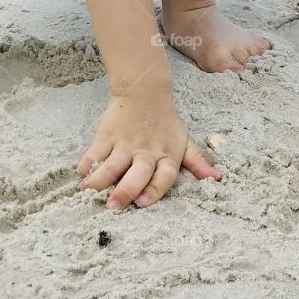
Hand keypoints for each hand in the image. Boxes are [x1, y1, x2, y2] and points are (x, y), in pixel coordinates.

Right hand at [77, 91, 221, 209]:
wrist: (144, 91)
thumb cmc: (166, 122)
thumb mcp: (185, 141)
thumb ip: (198, 162)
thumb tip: (217, 179)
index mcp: (166, 156)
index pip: (164, 176)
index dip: (154, 189)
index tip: (142, 203)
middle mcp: (145, 152)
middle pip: (137, 173)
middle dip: (125, 190)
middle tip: (114, 206)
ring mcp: (124, 144)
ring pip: (111, 165)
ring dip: (100, 180)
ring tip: (89, 193)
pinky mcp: (106, 136)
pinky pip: (94, 152)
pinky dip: (87, 165)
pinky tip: (82, 176)